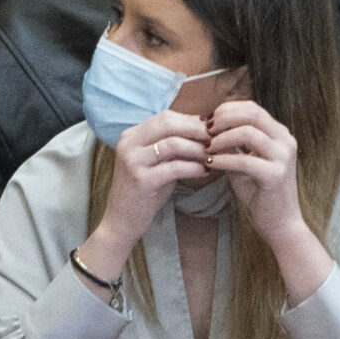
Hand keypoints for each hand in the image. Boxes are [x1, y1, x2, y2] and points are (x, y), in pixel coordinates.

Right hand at [83, 109, 211, 276]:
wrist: (122, 221)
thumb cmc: (145, 191)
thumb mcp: (156, 162)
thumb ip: (172, 145)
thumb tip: (203, 130)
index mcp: (131, 135)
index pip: (165, 117)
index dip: (191, 120)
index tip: (212, 129)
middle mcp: (128, 143)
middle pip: (168, 124)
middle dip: (196, 130)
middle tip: (217, 138)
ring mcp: (132, 160)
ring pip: (173, 144)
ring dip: (197, 149)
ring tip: (213, 155)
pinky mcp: (141, 179)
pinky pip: (174, 167)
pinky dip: (194, 167)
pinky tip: (206, 171)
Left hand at [204, 101, 313, 251]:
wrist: (280, 224)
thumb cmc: (260, 192)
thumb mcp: (243, 163)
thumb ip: (231, 145)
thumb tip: (208, 129)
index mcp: (280, 134)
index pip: (252, 108)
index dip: (227, 109)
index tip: (206, 120)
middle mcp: (286, 141)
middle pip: (252, 114)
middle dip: (224, 119)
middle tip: (205, 130)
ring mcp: (283, 157)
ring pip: (248, 133)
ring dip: (222, 138)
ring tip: (207, 147)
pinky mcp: (276, 175)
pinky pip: (245, 160)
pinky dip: (224, 160)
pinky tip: (211, 164)